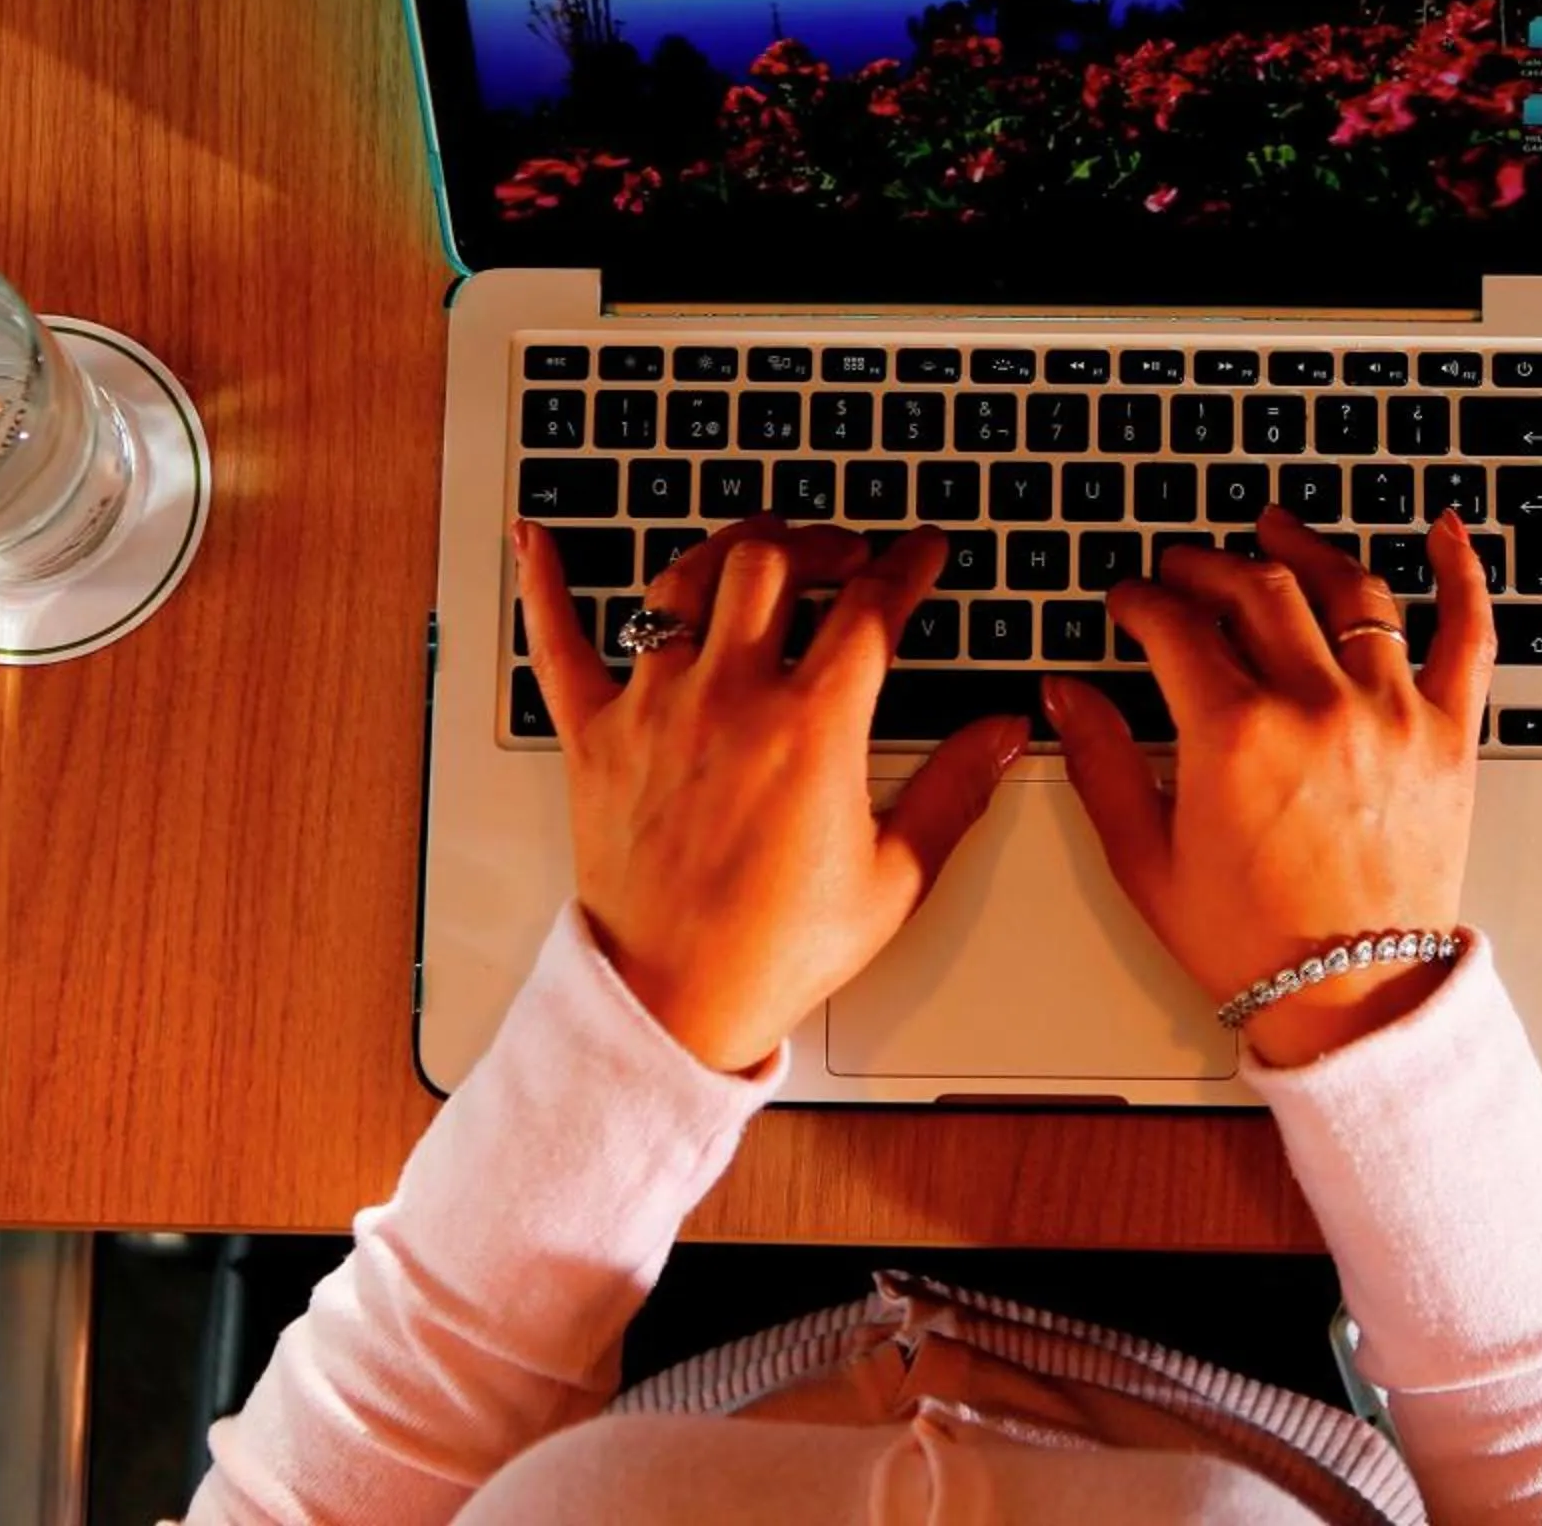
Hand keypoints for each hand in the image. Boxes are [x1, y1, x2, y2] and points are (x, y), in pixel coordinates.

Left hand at [515, 516, 1028, 1072]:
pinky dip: (547, 584)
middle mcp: (731, 699)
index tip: (924, 552)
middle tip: (845, 552)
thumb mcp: (895, 877)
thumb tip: (1004, 732)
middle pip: (774, 564)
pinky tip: (538, 539)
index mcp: (813, 728)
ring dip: (728, 548)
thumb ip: (954, 790)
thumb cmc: (776, 951)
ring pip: (684, 581)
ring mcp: (654, 709)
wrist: (673, 1002)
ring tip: (758, 549)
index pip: (872, 606)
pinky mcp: (594, 737)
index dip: (909, 564)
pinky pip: (559, 643)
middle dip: (819, 541)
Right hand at [1045, 507, 1494, 1066]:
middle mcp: (1316, 706)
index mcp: (1234, 735)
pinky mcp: (1448, 734)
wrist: (1352, 999)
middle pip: (1256, 588)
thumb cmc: (1252, 942)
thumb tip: (1067, 694)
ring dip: (1305, 546)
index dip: (1141, 600)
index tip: (1129, 601)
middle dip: (1206, 566)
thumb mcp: (1146, 858)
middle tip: (1183, 568)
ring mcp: (1390, 713)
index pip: (1176, 624)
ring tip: (1276, 527)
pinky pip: (1467, 633)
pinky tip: (1445, 532)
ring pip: (1350, 590)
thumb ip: (1101, 763)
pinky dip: (1462, 574)